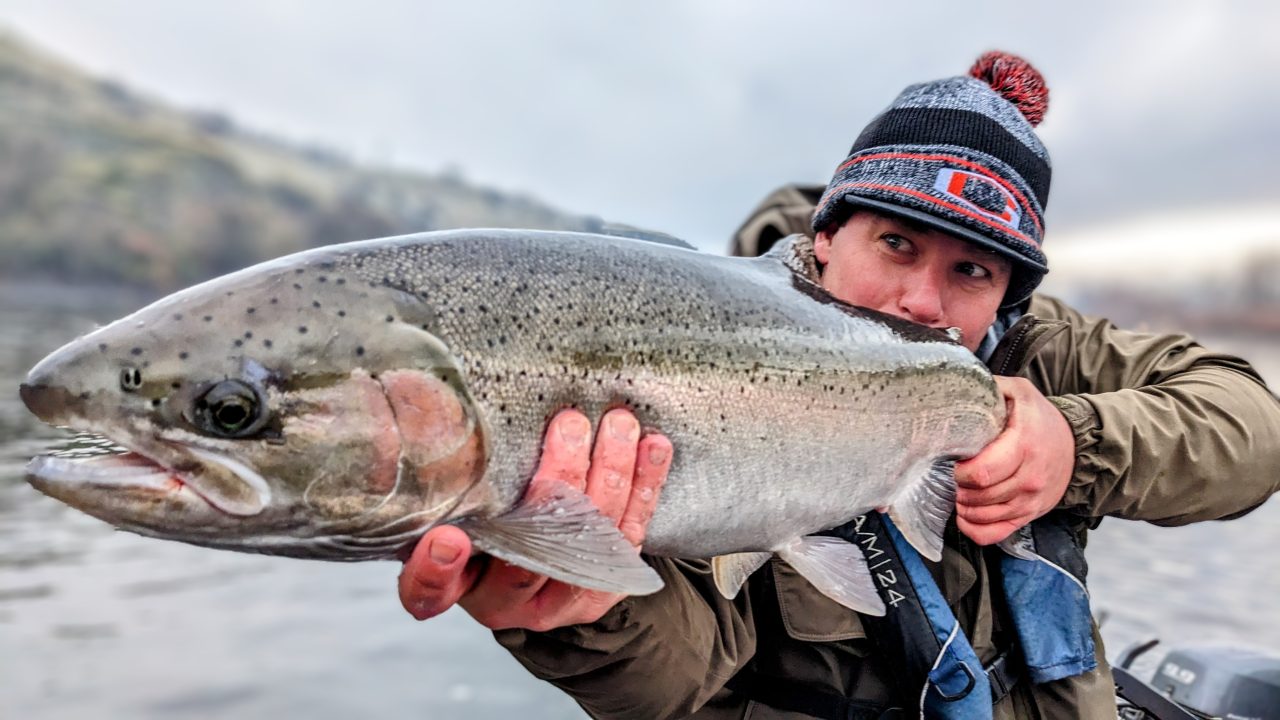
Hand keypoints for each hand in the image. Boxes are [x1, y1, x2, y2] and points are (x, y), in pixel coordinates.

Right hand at [397, 408, 672, 630]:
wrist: (536, 579)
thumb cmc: (481, 531)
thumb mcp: (448, 514)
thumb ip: (441, 486)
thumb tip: (421, 405)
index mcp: (456, 587)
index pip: (432, 591)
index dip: (436, 570)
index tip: (447, 539)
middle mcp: (508, 603)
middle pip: (534, 550)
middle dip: (560, 480)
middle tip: (569, 423)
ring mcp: (563, 601)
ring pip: (594, 537)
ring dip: (611, 473)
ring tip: (617, 423)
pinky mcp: (606, 587)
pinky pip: (633, 535)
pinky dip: (646, 486)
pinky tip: (653, 447)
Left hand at [954, 376, 1074, 544]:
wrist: (1077, 445)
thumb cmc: (1039, 418)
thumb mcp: (1018, 392)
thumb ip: (989, 387)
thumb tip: (956, 383)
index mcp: (1024, 445)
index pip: (984, 473)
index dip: (961, 472)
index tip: (955, 463)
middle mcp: (1030, 477)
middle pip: (981, 496)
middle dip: (959, 488)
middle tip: (954, 476)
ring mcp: (1031, 500)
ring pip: (985, 516)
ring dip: (964, 507)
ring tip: (960, 491)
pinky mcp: (1030, 515)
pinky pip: (996, 534)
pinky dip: (975, 529)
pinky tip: (965, 515)